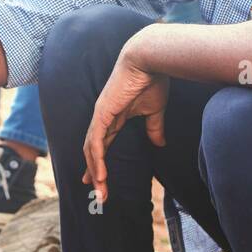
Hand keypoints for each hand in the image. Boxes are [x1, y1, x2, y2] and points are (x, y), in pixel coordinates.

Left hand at [81, 41, 168, 204]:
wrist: (149, 59)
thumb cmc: (153, 79)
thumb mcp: (154, 110)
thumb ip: (154, 127)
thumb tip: (159, 144)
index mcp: (114, 115)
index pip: (102, 143)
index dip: (98, 161)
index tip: (98, 180)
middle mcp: (103, 116)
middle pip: (93, 149)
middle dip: (94, 171)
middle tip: (97, 192)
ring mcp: (101, 115)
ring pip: (92, 149)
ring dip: (95, 171)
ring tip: (100, 191)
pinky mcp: (103, 113)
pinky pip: (96, 142)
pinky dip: (96, 160)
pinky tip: (100, 175)